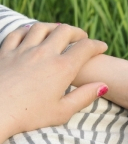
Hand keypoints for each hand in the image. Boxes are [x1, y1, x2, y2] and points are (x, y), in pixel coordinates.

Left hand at [0, 22, 107, 143]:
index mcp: (62, 69)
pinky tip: (30, 32)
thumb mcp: (62, 112)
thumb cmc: (29, 116)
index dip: (97, 45)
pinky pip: (18, 33)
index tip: (102, 47)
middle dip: (77, 32)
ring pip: (41, 27)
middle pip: (64, 31)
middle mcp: (44, 54)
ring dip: (54, 27)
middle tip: (82, 38)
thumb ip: (84, 97)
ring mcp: (23, 50)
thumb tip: (103, 86)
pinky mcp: (5, 52)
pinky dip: (28, 29)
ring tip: (59, 31)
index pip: (85, 48)